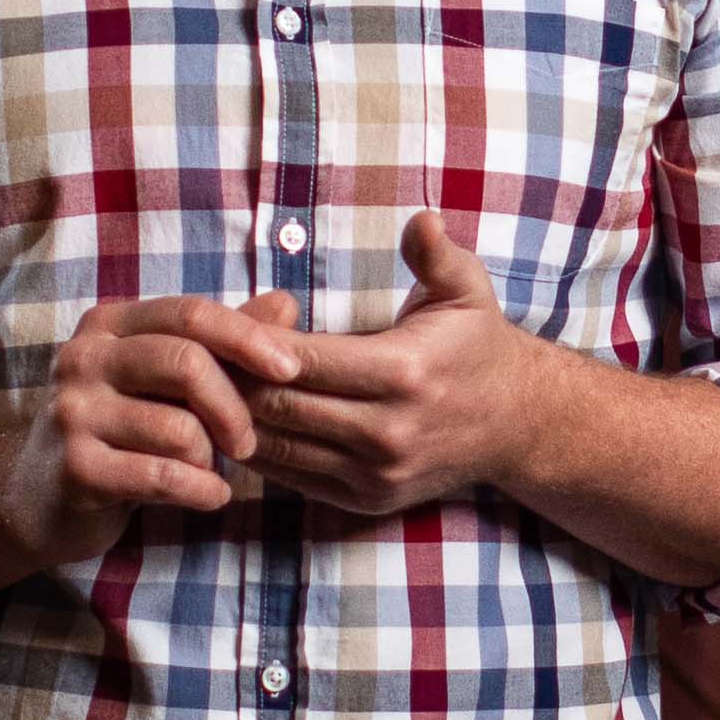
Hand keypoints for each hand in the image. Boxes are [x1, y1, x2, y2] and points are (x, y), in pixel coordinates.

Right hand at [0, 292, 307, 565]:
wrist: (37, 500)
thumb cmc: (116, 432)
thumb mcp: (163, 380)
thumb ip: (220, 343)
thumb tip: (286, 304)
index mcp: (108, 325)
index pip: (189, 314)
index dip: (247, 338)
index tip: (290, 370)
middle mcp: (83, 358)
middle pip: (186, 363)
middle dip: (234, 408)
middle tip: (247, 444)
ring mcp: (72, 412)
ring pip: (180, 428)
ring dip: (210, 459)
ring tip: (203, 471)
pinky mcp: (75, 469)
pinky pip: (164, 476)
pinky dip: (202, 491)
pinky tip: (209, 496)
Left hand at [241, 213, 557, 517]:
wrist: (516, 424)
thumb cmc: (477, 346)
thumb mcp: (465, 290)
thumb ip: (435, 254)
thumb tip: (420, 219)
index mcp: (402, 373)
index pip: (300, 360)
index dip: (253, 342)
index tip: (227, 323)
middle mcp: (386, 432)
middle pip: (277, 406)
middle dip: (232, 378)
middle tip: (204, 353)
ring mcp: (375, 473)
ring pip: (275, 446)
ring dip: (236, 416)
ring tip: (211, 385)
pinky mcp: (366, 500)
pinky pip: (291, 476)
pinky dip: (260, 447)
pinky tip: (243, 419)